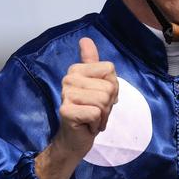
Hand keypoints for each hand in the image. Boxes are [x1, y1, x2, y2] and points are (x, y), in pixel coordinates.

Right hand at [54, 37, 118, 157]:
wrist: (75, 139)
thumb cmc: (90, 112)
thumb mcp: (99, 85)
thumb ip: (94, 62)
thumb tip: (85, 39)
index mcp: (77, 69)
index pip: (109, 69)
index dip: (112, 86)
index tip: (101, 97)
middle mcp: (69, 78)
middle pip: (108, 86)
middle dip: (108, 103)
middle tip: (96, 111)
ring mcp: (66, 94)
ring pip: (103, 100)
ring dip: (103, 115)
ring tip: (92, 118)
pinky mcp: (66, 111)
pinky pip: (96, 113)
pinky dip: (97, 123)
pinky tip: (87, 125)